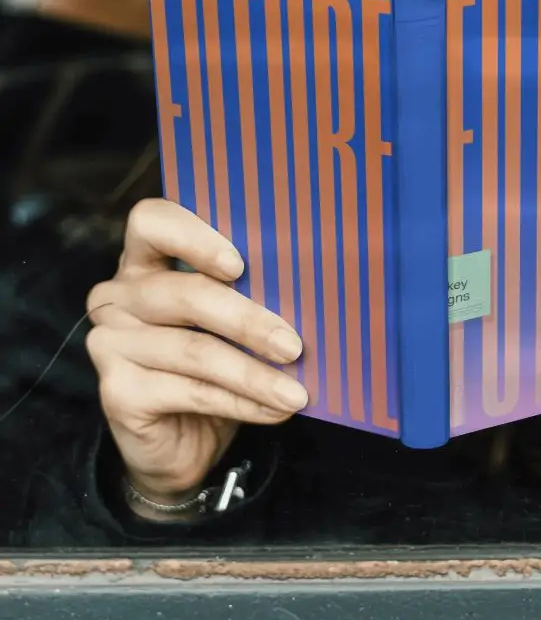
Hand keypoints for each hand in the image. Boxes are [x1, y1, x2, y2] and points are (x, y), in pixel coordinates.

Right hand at [86, 199, 307, 511]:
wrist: (181, 440)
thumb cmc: (213, 364)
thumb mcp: (229, 321)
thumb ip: (248, 293)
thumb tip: (309, 288)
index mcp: (144, 260)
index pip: (152, 221)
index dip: (193, 236)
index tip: (239, 265)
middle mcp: (118, 295)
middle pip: (185, 293)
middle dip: (248, 320)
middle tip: (294, 345)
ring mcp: (110, 343)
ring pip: (195, 350)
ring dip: (254, 373)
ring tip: (296, 391)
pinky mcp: (116, 392)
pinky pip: (192, 392)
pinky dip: (242, 402)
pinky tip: (275, 410)